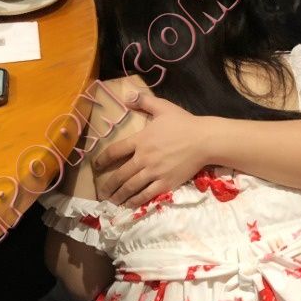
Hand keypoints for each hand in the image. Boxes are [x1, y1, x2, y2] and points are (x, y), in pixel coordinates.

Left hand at [94, 94, 208, 206]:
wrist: (204, 141)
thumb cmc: (184, 123)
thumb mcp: (163, 107)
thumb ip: (143, 101)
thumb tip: (127, 94)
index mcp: (140, 140)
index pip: (114, 151)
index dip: (102, 160)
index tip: (96, 167)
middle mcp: (144, 158)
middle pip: (120, 174)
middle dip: (108, 185)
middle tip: (101, 193)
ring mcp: (154, 172)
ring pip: (131, 187)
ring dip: (119, 195)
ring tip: (112, 201)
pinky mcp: (165, 184)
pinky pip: (146, 195)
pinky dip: (136, 201)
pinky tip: (129, 205)